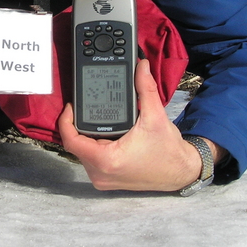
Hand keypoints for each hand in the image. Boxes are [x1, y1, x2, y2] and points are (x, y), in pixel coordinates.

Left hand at [58, 59, 217, 191]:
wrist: (180, 171)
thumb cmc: (168, 151)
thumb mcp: (155, 116)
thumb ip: (145, 89)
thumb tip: (141, 67)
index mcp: (107, 160)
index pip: (72, 141)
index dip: (66, 122)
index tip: (71, 107)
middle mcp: (101, 174)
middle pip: (76, 145)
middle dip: (79, 126)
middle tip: (87, 109)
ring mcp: (103, 179)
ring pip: (82, 154)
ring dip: (87, 137)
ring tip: (98, 121)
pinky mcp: (107, 179)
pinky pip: (91, 160)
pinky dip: (94, 146)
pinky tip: (105, 135)